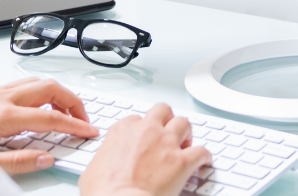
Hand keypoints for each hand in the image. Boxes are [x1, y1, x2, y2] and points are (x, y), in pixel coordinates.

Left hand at [0, 77, 97, 173]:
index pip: (50, 117)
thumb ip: (18, 163)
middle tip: (83, 119)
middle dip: (72, 101)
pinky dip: (41, 91)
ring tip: (66, 112)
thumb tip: (46, 158)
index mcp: (2, 116)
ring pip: (36, 81)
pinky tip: (41, 104)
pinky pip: (22, 84)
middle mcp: (0, 98)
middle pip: (48, 88)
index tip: (89, 130)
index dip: (74, 124)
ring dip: (57, 93)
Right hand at [79, 103, 210, 195]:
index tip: (144, 139)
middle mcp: (146, 131)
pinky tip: (203, 160)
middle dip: (167, 120)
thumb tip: (101, 170)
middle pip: (162, 110)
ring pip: (184, 123)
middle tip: (168, 132)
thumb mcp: (92, 169)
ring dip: (186, 133)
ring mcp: (165, 143)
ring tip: (186, 144)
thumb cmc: (104, 190)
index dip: (142, 130)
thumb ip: (102, 161)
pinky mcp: (182, 161)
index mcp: (123, 130)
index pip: (136, 119)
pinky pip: (201, 151)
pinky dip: (204, 156)